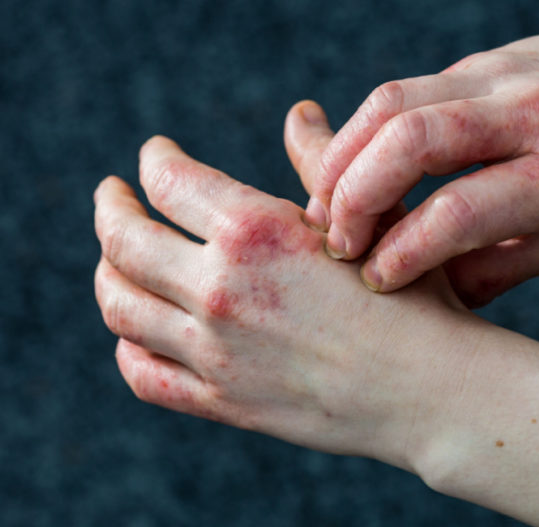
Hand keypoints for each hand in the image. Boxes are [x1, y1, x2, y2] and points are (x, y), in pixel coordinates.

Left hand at [93, 135, 469, 470]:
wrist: (431, 390)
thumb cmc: (415, 295)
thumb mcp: (370, 218)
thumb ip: (321, 164)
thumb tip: (298, 113)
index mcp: (254, 231)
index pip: (168, 180)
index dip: (151, 160)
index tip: (151, 155)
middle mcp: (220, 289)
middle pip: (123, 240)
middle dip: (109, 208)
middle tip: (110, 195)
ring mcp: (214, 351)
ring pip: (120, 305)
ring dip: (107, 272)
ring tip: (114, 258)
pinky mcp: (221, 401)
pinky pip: (143, 374)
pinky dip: (127, 345)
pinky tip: (135, 331)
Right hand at [300, 26, 538, 306]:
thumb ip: (495, 268)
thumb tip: (421, 303)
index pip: (458, 211)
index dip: (402, 252)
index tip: (376, 280)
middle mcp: (529, 115)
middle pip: (411, 140)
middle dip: (354, 196)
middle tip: (336, 241)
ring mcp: (499, 75)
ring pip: (392, 102)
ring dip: (342, 157)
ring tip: (324, 205)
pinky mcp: (477, 61)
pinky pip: (402, 90)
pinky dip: (363, 132)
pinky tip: (352, 170)